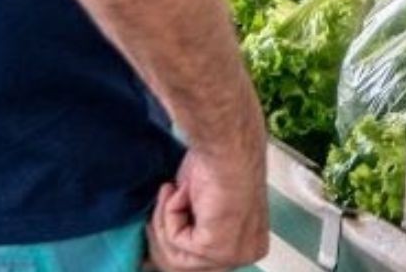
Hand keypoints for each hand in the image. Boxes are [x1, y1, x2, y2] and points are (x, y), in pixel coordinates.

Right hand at [145, 145, 268, 271]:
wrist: (226, 144)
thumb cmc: (219, 164)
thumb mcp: (204, 209)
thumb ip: (193, 232)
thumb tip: (154, 259)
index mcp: (252, 245)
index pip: (202, 265)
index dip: (172, 244)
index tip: (159, 224)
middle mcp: (248, 253)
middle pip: (184, 265)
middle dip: (163, 233)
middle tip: (164, 201)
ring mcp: (234, 254)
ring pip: (175, 257)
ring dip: (165, 220)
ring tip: (174, 191)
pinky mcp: (216, 247)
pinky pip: (175, 242)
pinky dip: (170, 213)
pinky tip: (182, 191)